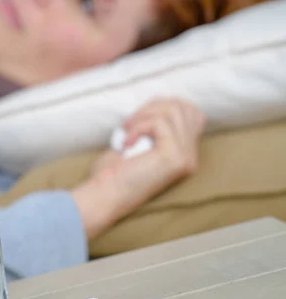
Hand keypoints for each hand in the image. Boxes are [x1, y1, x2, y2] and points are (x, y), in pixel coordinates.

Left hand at [73, 99, 205, 237]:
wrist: (104, 197)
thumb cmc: (114, 172)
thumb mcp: (141, 143)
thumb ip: (157, 126)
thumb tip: (162, 101)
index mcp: (186, 156)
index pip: (194, 114)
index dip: (166, 105)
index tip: (140, 116)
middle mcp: (191, 158)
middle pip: (184, 108)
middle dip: (153, 106)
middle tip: (130, 122)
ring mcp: (185, 158)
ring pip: (173, 111)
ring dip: (143, 115)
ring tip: (126, 130)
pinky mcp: (173, 156)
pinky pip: (159, 123)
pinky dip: (138, 126)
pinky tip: (125, 142)